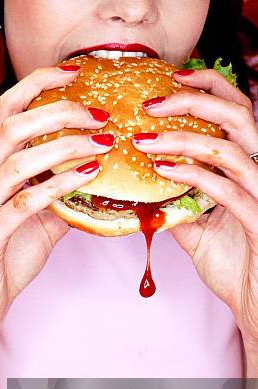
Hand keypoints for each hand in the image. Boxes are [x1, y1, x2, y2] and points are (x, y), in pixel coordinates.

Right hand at [0, 66, 113, 344]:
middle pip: (12, 127)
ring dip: (63, 147)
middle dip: (57, 110)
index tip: (76, 74)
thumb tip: (98, 179)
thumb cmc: (5, 263)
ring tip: (101, 141)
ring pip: (17, 161)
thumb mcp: (42, 226)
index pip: (9, 115)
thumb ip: (63, 200)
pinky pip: (20, 205)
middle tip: (99, 112)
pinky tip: (85, 178)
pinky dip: (55, 188)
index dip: (37, 87)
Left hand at [132, 69, 257, 346]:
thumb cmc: (237, 267)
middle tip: (150, 103)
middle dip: (194, 100)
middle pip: (237, 115)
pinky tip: (162, 170)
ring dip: (182, 138)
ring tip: (144, 139)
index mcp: (250, 168)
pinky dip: (191, 174)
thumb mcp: (200, 233)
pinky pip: (224, 188)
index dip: (208, 88)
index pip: (235, 114)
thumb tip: (146, 197)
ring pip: (228, 148)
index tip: (169, 82)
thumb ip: (180, 209)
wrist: (257, 305)